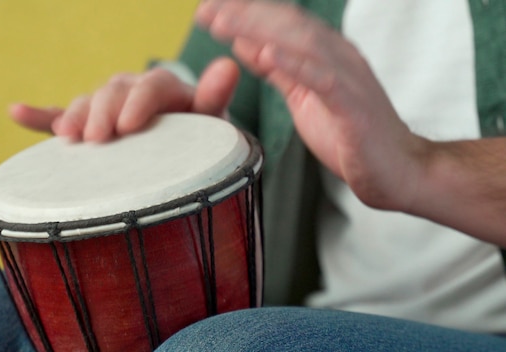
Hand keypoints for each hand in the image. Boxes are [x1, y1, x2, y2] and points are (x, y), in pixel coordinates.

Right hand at [9, 57, 239, 141]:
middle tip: (99, 139)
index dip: (138, 103)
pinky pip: (60, 115)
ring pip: (86, 102)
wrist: (184, 147)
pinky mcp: (88, 123)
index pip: (150, 85)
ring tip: (66, 136)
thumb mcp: (212, 120)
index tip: (128, 126)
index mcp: (164, 89)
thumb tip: (230, 65)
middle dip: (103, 112)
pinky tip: (16, 112)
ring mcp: (107, 107)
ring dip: (74, 116)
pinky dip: (40, 115)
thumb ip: (216, 95)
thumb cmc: (201, 139)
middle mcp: (131, 92)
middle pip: (113, 92)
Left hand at [196, 0, 427, 211]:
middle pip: (287, 23)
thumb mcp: (303, 96)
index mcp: (324, 54)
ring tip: (224, 24)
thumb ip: (278, 70)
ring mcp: (348, 78)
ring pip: (302, 42)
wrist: (397, 171)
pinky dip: (294, 64)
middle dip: (243, 14)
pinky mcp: (354, 106)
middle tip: (204, 12)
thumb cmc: (349, 135)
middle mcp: (338, 56)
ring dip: (259, 30)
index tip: (207, 11)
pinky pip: (323, 78)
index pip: (281, 21)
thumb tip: (245, 44)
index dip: (244, 12)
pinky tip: (266, 55)